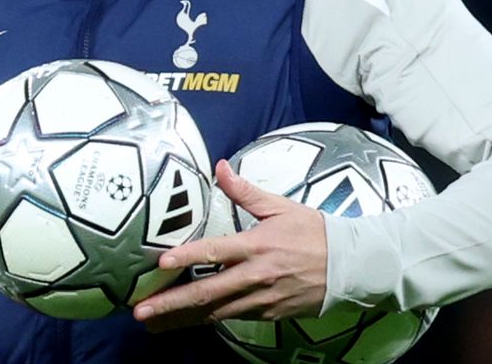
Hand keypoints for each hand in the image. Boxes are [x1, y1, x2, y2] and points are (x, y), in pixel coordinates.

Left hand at [132, 159, 327, 331]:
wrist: (350, 266)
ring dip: (182, 319)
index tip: (161, 263)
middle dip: (171, 304)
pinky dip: (207, 320)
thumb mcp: (280, 206)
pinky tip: (185, 323)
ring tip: (153, 325)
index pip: (215, 252)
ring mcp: (261, 300)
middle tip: (141, 311)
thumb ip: (244, 191)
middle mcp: (255, 276)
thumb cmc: (313, 231)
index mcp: (256, 245)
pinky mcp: (268, 315)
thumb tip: (219, 166)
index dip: (187, 258)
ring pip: (215, 312)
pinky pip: (232, 318)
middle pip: (207, 293)